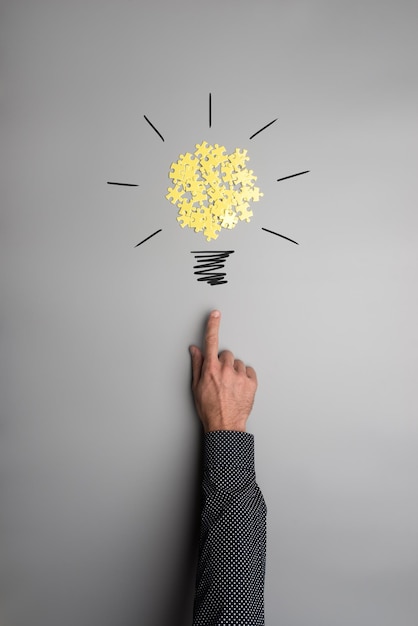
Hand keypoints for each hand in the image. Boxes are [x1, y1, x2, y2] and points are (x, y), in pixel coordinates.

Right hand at [189, 310, 257, 432]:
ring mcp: (239, 376)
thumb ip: (197, 365)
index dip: (213, 325)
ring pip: (238, 363)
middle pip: (226, 354)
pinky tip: (239, 388)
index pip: (211, 341)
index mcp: (210, 369)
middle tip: (220, 378)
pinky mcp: (251, 383)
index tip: (215, 314)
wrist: (225, 425)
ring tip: (230, 386)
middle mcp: (225, 369)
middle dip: (223, 363)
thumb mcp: (196, 387)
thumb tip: (195, 350)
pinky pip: (249, 371)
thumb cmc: (209, 408)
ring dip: (234, 371)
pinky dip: (245, 377)